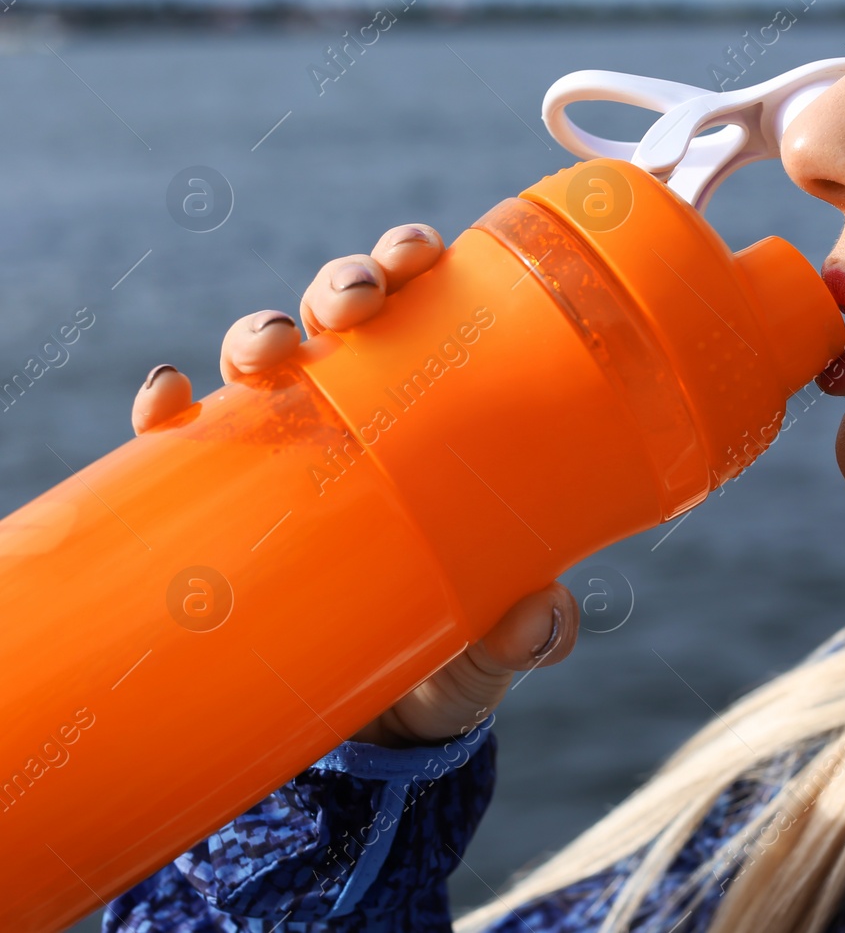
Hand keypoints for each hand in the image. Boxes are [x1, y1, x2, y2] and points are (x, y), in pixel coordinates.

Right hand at [130, 224, 578, 747]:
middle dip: (343, 283)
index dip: (414, 262)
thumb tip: (542, 617)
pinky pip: (184, 440)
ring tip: (268, 353)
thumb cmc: (456, 651)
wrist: (379, 727)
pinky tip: (167, 403)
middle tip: (357, 301)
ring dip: (258, 334)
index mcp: (437, 409)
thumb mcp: (496, 641)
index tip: (420, 253)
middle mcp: (361, 411)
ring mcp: (289, 448)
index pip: (427, 309)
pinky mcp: (223, 499)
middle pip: (344, 313)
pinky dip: (167, 411)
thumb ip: (526, 631)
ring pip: (263, 358)